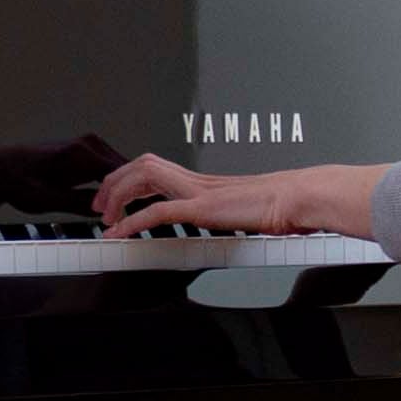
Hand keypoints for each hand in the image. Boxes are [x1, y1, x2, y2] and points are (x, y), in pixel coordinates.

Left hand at [91, 153, 383, 239]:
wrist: (301, 197)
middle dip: (113, 182)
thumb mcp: (248, 210)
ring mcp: (198, 192)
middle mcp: (197, 181)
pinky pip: (157, 212)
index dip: (129, 179)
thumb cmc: (284, 204)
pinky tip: (120, 234)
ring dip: (118, 196)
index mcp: (205, 182)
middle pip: (141, 165)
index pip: (155, 168)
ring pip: (143, 178)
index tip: (116, 197)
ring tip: (106, 218)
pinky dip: (132, 222)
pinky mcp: (203, 208)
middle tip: (99, 205)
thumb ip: (233, 215)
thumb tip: (231, 225)